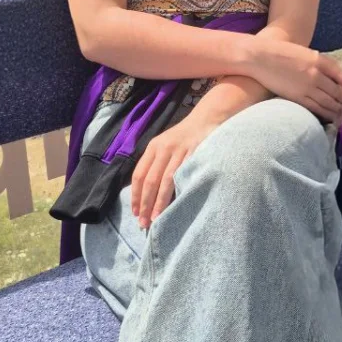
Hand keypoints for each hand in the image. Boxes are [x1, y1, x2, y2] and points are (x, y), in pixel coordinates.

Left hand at [131, 114, 213, 229]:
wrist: (205, 118)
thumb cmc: (184, 137)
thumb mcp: (165, 145)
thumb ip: (156, 163)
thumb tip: (145, 191)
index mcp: (153, 147)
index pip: (139, 175)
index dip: (135, 195)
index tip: (135, 212)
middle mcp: (162, 149)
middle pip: (149, 181)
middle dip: (145, 203)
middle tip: (143, 223)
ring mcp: (178, 151)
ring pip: (165, 181)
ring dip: (159, 202)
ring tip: (156, 219)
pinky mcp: (192, 154)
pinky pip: (182, 176)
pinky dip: (177, 191)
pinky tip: (176, 204)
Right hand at [245, 39, 341, 124]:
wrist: (260, 57)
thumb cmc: (278, 53)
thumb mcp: (302, 53)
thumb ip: (316, 63)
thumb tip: (325, 77)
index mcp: (319, 60)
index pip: (340, 77)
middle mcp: (317, 73)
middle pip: (337, 92)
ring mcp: (308, 86)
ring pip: (329, 102)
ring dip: (337, 111)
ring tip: (339, 117)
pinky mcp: (298, 96)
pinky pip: (317, 108)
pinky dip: (325, 114)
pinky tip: (328, 118)